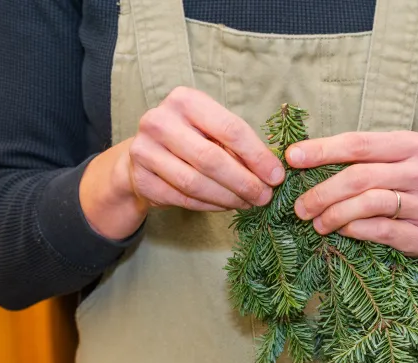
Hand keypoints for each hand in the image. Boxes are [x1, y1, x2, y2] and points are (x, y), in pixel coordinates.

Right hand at [80, 86, 284, 240]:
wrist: (144, 156)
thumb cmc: (191, 139)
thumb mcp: (214, 131)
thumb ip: (240, 147)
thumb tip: (273, 174)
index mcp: (185, 100)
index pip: (230, 129)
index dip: (257, 156)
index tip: (277, 177)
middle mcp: (160, 121)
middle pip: (211, 158)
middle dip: (244, 182)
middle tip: (264, 197)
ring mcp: (144, 150)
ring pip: (195, 182)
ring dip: (228, 198)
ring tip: (248, 203)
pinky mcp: (140, 178)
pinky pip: (183, 198)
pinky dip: (209, 206)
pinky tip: (225, 205)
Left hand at [285, 131, 417, 264]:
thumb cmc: (413, 186)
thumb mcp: (396, 161)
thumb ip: (362, 158)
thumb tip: (304, 158)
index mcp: (414, 145)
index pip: (359, 144)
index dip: (322, 150)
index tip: (292, 158)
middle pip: (360, 176)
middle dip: (322, 191)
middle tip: (300, 206)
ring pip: (368, 204)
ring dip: (334, 213)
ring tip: (315, 222)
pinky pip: (379, 230)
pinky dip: (353, 230)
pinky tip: (340, 231)